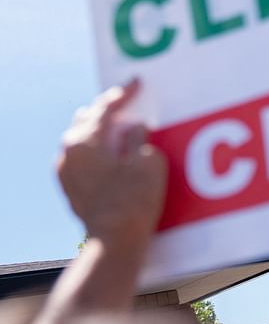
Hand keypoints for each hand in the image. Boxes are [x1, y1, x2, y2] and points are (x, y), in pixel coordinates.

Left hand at [58, 79, 166, 243]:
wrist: (116, 241)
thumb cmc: (134, 200)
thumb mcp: (147, 160)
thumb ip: (138, 138)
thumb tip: (134, 128)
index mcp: (84, 141)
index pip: (104, 108)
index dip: (123, 94)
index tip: (136, 83)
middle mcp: (68, 155)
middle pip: (86, 121)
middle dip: (107, 111)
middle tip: (127, 104)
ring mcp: (66, 174)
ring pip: (81, 140)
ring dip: (101, 132)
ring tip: (121, 129)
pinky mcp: (72, 191)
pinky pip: (82, 160)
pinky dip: (97, 151)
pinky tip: (113, 155)